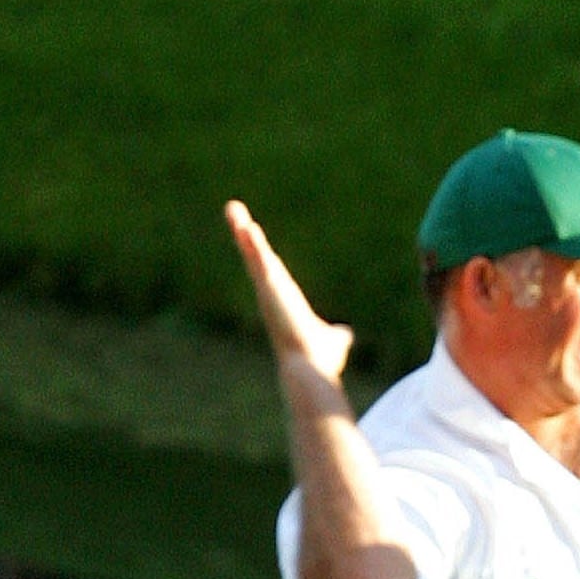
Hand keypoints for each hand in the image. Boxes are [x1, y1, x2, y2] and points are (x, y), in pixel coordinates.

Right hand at [225, 200, 354, 382]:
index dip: (262, 253)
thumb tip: (346, 336)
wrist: (310, 370)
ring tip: (233, 208)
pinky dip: (252, 243)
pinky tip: (246, 225)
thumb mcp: (333, 340)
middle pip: (257, 257)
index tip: (253, 234)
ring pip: (254, 255)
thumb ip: (339, 336)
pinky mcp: (271, 290)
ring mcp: (269, 292)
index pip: (271, 270)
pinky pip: (259, 261)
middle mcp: (273, 295)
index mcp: (284, 300)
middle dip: (245, 234)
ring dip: (243, 231)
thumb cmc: (320, 359)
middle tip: (233, 210)